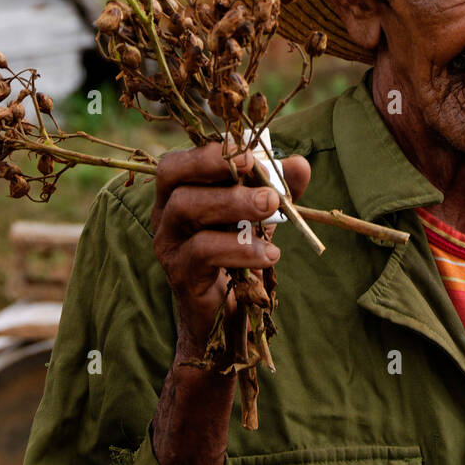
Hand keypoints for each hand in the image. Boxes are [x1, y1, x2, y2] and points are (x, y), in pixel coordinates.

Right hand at [151, 141, 310, 357]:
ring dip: (233, 204)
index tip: (249, 155)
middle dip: (220, 171)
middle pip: (176, 179)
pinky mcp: (180, 274)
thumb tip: (300, 165)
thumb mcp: (257, 214)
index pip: (178, 161)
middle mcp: (164, 214)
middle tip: (261, 178)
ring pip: (186, 209)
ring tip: (271, 210)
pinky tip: (269, 254)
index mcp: (177, 192)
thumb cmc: (236, 249)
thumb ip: (277, 187)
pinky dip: (239, 248)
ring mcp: (168, 245)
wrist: (225, 312)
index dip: (209, 153)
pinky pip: (202, 252)